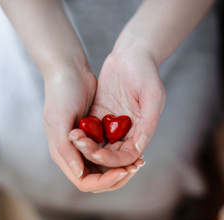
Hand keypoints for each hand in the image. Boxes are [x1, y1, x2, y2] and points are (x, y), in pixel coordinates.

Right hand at [43, 64, 142, 191]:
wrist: (69, 71)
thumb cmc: (61, 94)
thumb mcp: (59, 120)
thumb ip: (65, 149)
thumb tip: (79, 174)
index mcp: (63, 154)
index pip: (84, 181)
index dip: (104, 181)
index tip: (121, 171)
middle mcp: (74, 152)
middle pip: (97, 176)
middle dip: (116, 176)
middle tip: (135, 167)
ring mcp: (86, 142)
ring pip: (105, 164)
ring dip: (121, 166)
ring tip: (139, 160)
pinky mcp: (96, 132)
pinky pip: (110, 148)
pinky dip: (121, 151)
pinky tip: (135, 147)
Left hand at [69, 51, 165, 167]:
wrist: (131, 54)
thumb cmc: (145, 72)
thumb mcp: (152, 95)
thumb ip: (148, 123)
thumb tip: (139, 150)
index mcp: (141, 131)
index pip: (127, 156)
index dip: (112, 161)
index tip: (96, 154)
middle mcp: (126, 131)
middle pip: (110, 154)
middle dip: (94, 154)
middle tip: (79, 145)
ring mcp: (112, 124)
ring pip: (97, 144)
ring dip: (85, 145)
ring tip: (73, 136)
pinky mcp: (99, 114)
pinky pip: (89, 130)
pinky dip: (81, 133)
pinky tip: (72, 129)